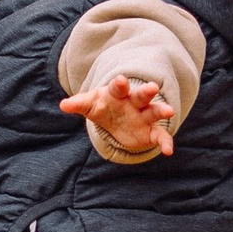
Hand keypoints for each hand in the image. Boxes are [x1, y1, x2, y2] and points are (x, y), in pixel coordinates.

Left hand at [61, 69, 177, 157]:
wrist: (116, 118)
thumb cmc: (102, 107)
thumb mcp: (90, 105)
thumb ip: (78, 104)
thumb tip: (63, 105)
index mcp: (117, 94)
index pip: (118, 88)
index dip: (119, 84)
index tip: (121, 80)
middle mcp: (133, 103)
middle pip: (141, 96)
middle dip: (146, 92)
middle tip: (152, 87)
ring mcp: (143, 116)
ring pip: (154, 112)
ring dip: (161, 111)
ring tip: (169, 111)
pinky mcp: (150, 132)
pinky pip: (159, 136)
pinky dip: (165, 142)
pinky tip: (168, 151)